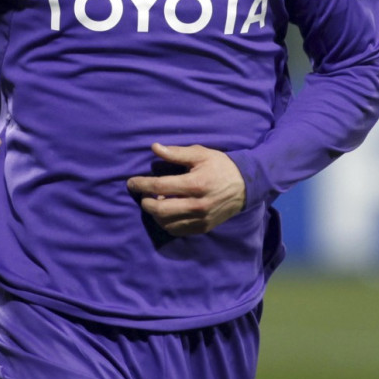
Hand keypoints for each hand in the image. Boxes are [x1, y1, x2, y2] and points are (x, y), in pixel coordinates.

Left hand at [127, 142, 245, 235]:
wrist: (247, 185)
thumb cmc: (221, 166)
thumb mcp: (200, 154)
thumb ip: (176, 153)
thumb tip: (154, 147)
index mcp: (195, 184)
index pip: (160, 186)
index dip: (141, 184)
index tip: (131, 182)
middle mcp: (197, 204)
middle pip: (160, 209)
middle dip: (145, 202)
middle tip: (142, 195)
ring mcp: (201, 218)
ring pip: (167, 223)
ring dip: (155, 214)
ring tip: (155, 202)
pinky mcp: (203, 227)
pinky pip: (178, 231)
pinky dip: (166, 223)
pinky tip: (166, 213)